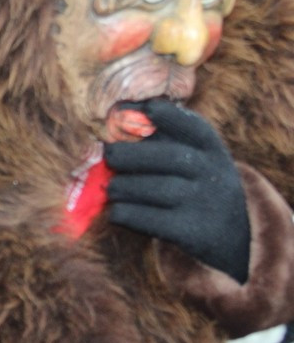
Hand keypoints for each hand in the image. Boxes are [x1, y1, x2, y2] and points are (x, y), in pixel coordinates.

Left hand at [104, 99, 249, 282]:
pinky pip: (149, 219)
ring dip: (123, 186)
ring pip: (155, 189)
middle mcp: (213, 172)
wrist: (234, 234)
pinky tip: (117, 210)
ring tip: (111, 186)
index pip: (192, 126)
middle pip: (168, 157)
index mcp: (211, 148)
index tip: (143, 110)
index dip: (167, 115)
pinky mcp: (192, 232)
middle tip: (108, 155)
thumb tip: (117, 108)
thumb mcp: (194, 155)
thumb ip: (161, 134)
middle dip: (130, 154)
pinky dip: (125, 213)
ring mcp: (204, 203)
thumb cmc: (195, 184)